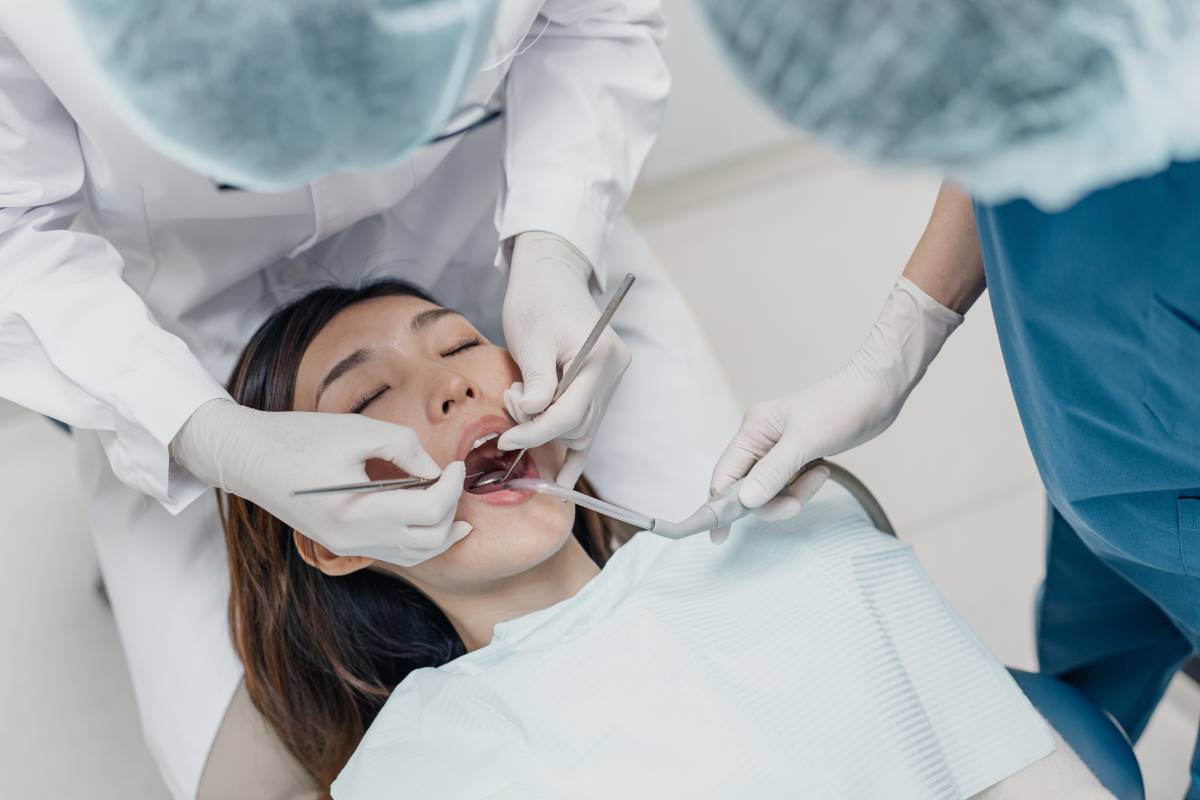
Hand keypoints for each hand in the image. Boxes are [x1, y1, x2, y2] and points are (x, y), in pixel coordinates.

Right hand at [171, 400, 470, 565]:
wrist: (248, 457)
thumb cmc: (301, 437)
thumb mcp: (360, 430)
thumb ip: (407, 449)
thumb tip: (437, 472)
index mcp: (357, 512)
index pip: (430, 511)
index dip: (452, 486)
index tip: (457, 464)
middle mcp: (353, 540)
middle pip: (430, 539)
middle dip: (452, 510)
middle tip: (454, 480)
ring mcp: (346, 547)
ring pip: (415, 556)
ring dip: (442, 533)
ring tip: (458, 509)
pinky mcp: (342, 544)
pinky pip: (395, 553)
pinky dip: (420, 540)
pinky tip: (433, 523)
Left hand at [498, 232, 630, 486]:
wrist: (551, 274)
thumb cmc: (537, 299)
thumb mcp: (531, 339)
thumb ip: (536, 382)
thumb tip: (532, 418)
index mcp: (600, 357)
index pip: (570, 412)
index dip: (536, 432)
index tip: (506, 440)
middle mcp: (613, 371)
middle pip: (578, 423)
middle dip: (540, 427)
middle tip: (509, 405)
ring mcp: (611, 379)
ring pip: (583, 427)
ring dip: (550, 429)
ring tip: (521, 408)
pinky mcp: (602, 384)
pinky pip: (590, 423)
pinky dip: (576, 449)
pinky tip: (564, 477)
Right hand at [711, 277, 962, 519]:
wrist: (875, 393)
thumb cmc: (840, 408)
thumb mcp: (805, 443)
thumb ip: (772, 473)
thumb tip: (745, 502)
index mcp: (752, 430)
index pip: (725, 474)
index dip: (720, 506)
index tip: (720, 537)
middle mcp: (759, 439)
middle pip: (747, 487)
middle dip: (771, 502)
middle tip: (796, 506)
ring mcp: (777, 448)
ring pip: (769, 489)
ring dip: (792, 494)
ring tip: (819, 476)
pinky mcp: (796, 455)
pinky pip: (787, 484)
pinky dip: (802, 487)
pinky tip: (821, 471)